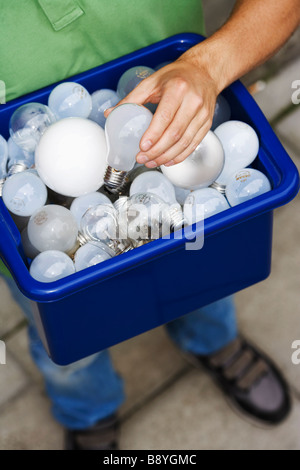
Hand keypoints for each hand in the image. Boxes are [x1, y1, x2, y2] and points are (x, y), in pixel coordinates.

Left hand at [104, 58, 218, 167]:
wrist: (204, 72)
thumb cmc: (176, 76)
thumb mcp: (152, 81)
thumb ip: (132, 99)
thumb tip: (110, 114)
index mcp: (178, 88)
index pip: (165, 116)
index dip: (153, 135)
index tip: (142, 147)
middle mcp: (193, 101)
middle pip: (175, 133)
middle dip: (157, 151)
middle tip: (142, 158)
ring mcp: (202, 114)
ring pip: (184, 142)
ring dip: (166, 156)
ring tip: (151, 162)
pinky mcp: (207, 123)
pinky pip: (193, 144)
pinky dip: (179, 156)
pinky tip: (167, 161)